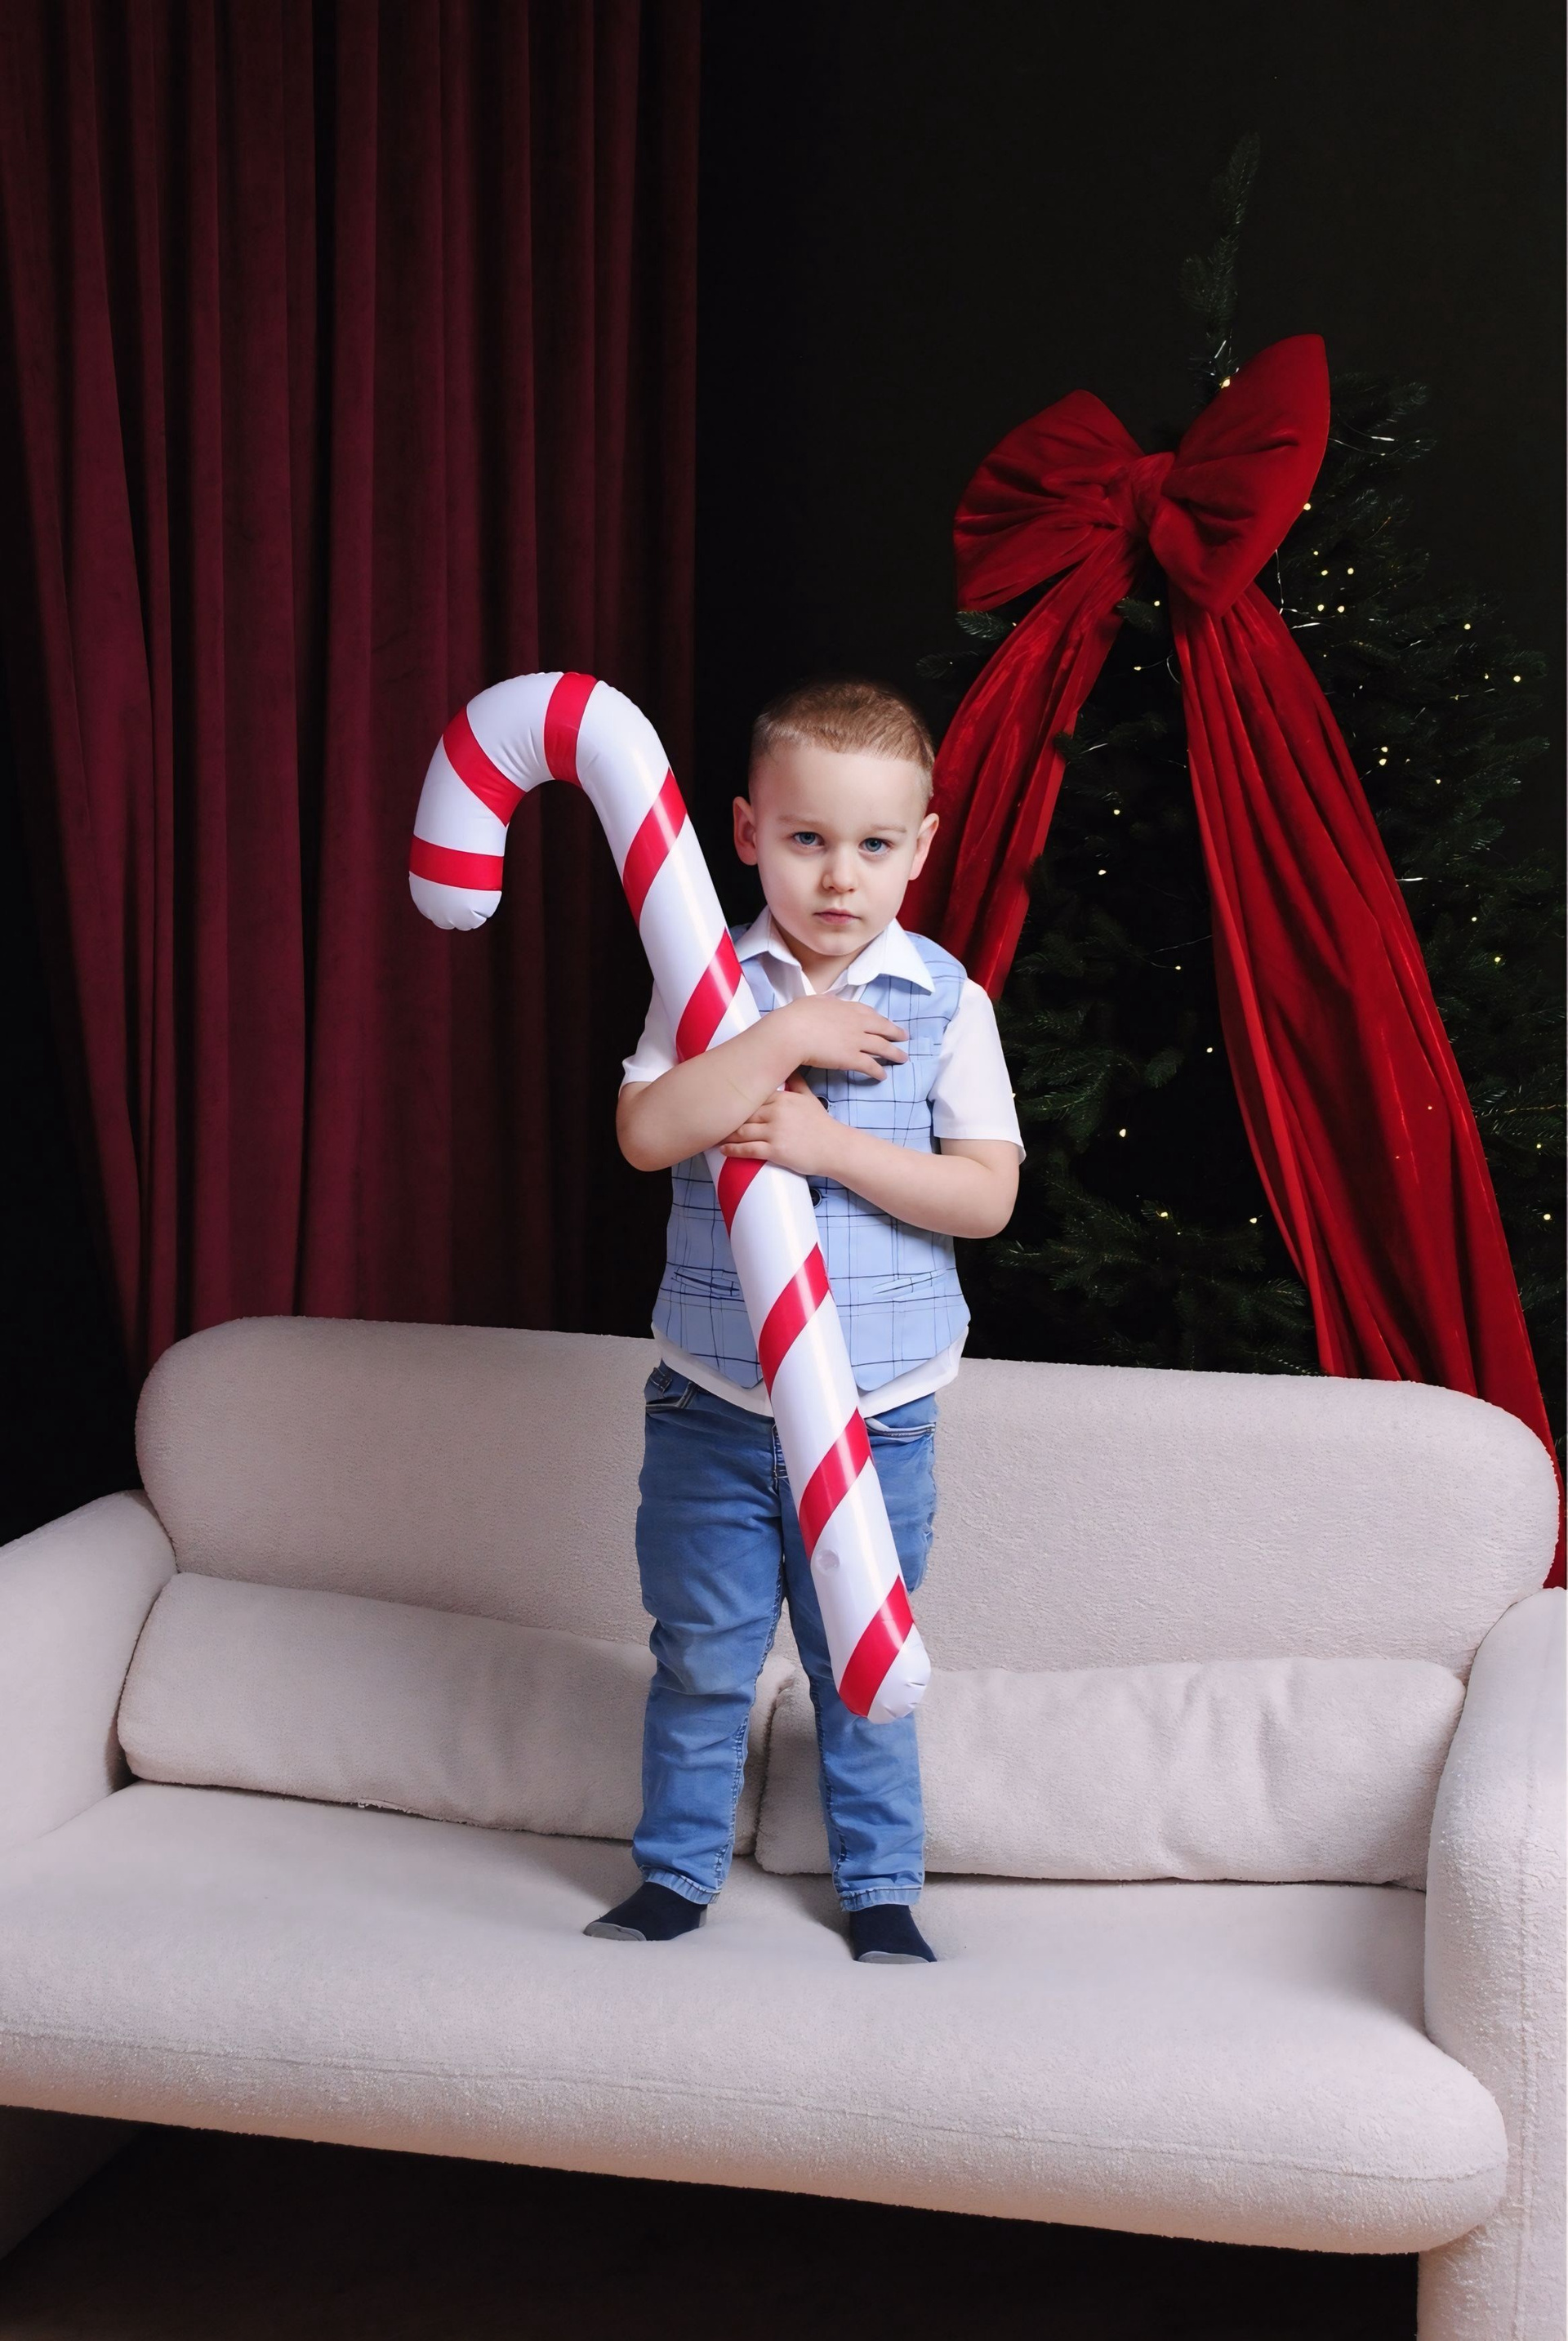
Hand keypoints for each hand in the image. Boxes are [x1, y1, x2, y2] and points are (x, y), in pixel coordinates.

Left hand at [717, 1077, 847, 1176]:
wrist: (835, 1148)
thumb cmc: (821, 1125)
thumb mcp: (809, 1098)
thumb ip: (796, 1084)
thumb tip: (790, 1068)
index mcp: (782, 1098)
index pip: (752, 1095)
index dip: (735, 1099)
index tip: (719, 1098)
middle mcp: (777, 1112)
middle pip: (743, 1113)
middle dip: (726, 1117)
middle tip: (709, 1119)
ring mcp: (775, 1131)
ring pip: (742, 1131)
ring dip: (725, 1135)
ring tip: (713, 1136)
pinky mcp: (776, 1150)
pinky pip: (748, 1149)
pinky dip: (732, 1150)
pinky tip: (723, 1150)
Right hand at [778, 993, 905, 1077]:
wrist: (793, 1032)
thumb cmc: (797, 1015)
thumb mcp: (814, 1001)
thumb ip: (826, 1001)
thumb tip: (831, 1001)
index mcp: (846, 1008)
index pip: (868, 1012)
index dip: (879, 1018)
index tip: (885, 1022)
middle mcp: (856, 1023)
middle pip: (882, 1028)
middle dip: (895, 1032)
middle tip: (904, 1036)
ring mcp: (856, 1041)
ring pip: (882, 1047)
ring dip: (894, 1053)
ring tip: (903, 1058)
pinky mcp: (851, 1058)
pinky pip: (870, 1065)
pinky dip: (878, 1071)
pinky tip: (883, 1076)